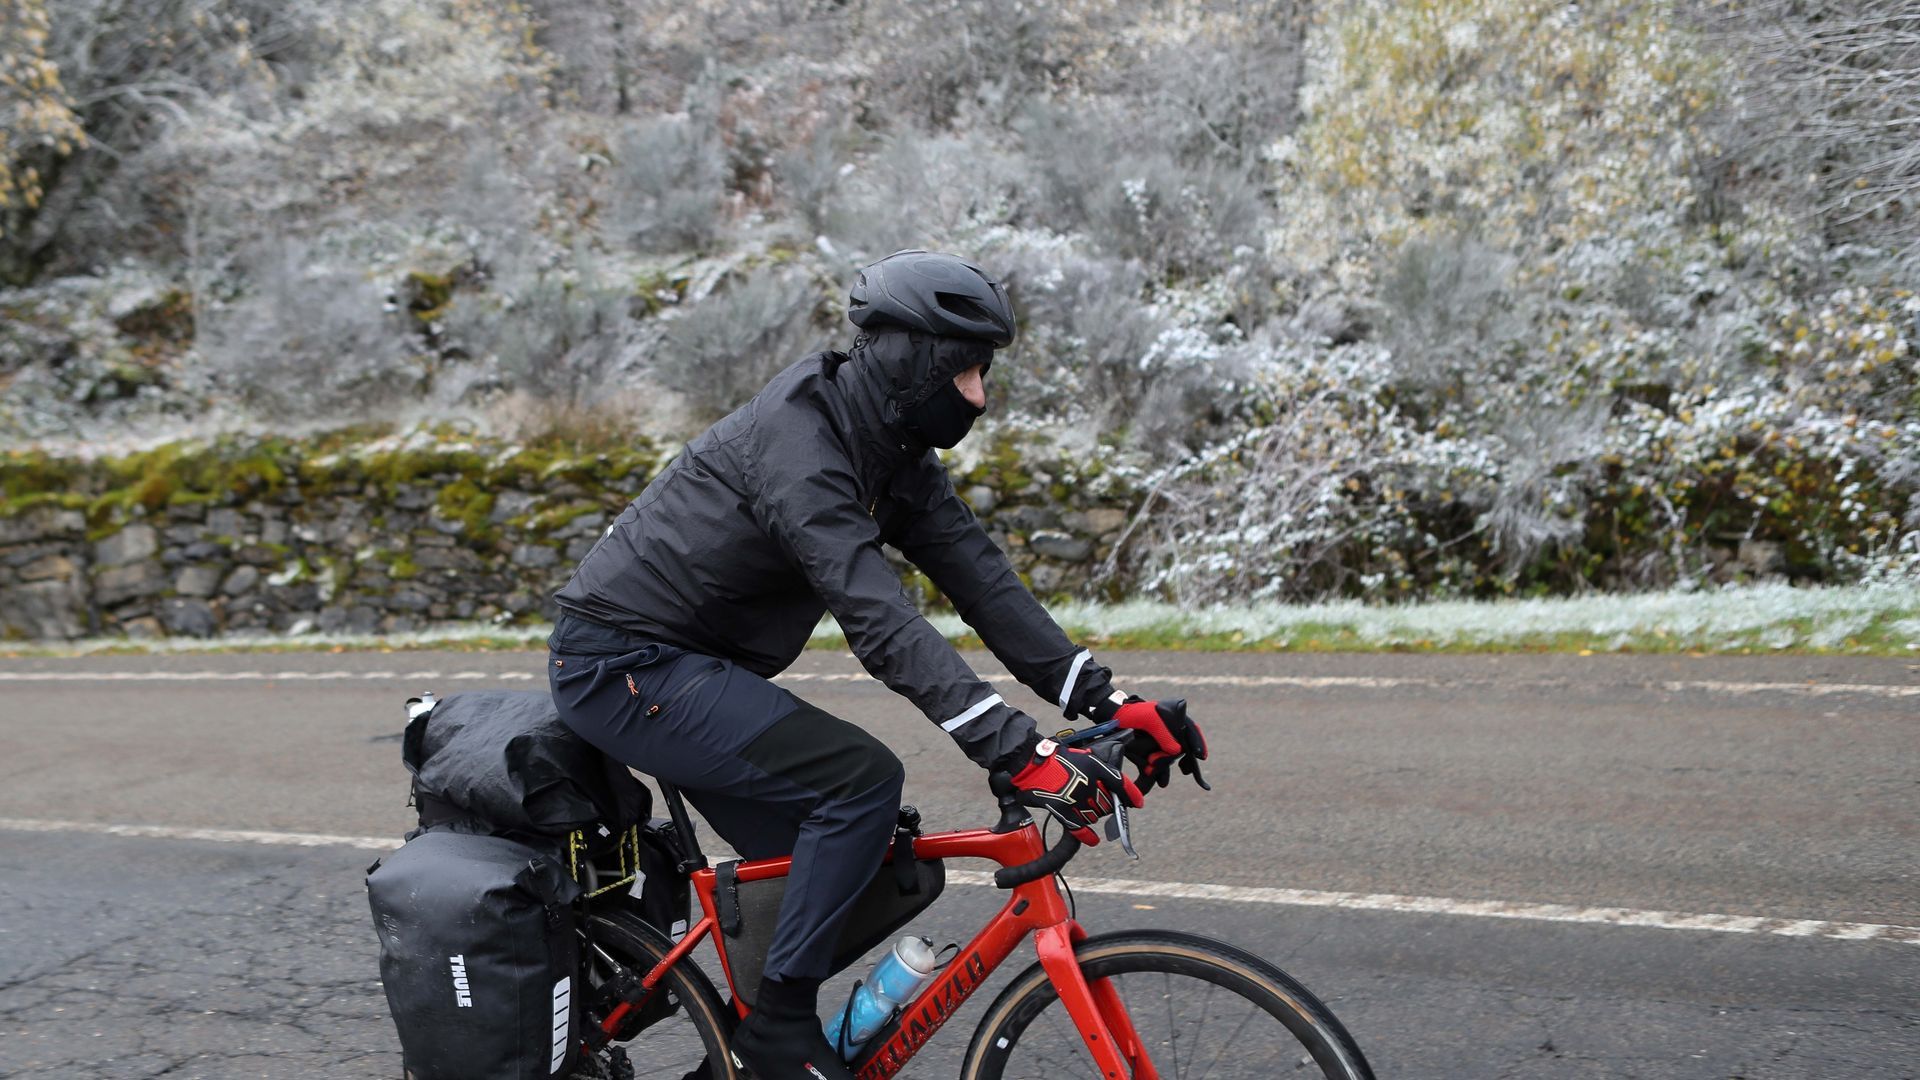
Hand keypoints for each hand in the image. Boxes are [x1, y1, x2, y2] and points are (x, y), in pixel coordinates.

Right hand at [1007, 738, 1142, 844]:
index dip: (1132, 795)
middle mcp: (1089, 784)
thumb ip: (1101, 769)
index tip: (1137, 803)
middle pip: (1108, 803)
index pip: (1120, 783)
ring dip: (1094, 814)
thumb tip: (1116, 784)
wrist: (1033, 763)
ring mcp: (1077, 799)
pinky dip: (1087, 836)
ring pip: (1096, 815)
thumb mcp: (1086, 757)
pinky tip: (1093, 840)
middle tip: (1096, 798)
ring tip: (1084, 805)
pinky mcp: (1063, 810)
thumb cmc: (1058, 758)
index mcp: (1096, 767)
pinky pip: (1080, 828)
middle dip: (1106, 803)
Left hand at [1113, 699, 1209, 793]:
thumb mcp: (1149, 720)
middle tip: (1185, 770)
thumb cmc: (1132, 714)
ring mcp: (1162, 739)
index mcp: (1174, 717)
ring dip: (1168, 767)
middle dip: (1184, 759)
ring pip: (1171, 756)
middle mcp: (1171, 728)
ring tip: (1167, 779)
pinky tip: (1161, 782)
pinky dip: (1161, 771)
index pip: (1191, 730)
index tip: (1200, 756)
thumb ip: (1163, 734)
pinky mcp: (1152, 748)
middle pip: (1183, 746)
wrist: (1112, 717)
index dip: (1197, 743)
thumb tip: (1178, 751)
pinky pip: (1161, 761)